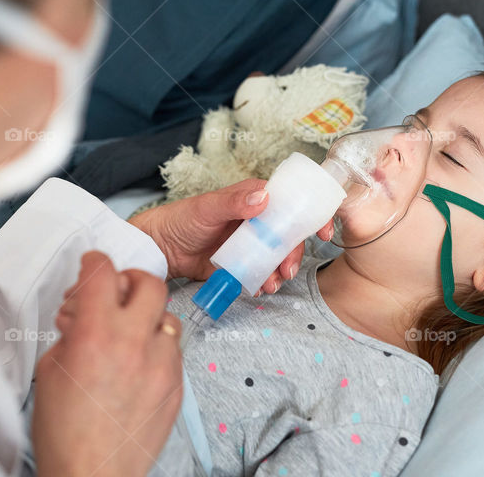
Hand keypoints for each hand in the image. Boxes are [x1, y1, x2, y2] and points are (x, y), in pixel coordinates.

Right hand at [32, 252, 181, 476]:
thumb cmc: (64, 432)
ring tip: (128, 335)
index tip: (92, 266)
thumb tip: (83, 315)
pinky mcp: (177, 386)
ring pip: (167, 317)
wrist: (91, 476)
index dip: (94, 263)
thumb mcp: (51, 370)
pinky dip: (157, 349)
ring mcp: (162, 365)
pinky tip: (138, 364)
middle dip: (131, 279)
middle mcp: (134, 344)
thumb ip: (72, 332)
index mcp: (96, 335)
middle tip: (118, 290)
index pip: (102, 273)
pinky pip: (173, 350)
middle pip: (150, 283)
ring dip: (147, 318)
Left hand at [130, 179, 333, 294]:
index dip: (309, 214)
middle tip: (289, 269)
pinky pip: (261, 272)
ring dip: (281, 270)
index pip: (289, 202)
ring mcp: (250, 243)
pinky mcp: (242, 263)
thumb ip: (234, 202)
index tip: (322, 229)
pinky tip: (262, 287)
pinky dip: (266, 280)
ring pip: (277, 256)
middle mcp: (257, 220)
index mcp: (254, 199)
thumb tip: (263, 197)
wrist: (161, 248)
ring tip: (273, 282)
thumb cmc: (182, 219)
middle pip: (288, 234)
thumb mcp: (208, 208)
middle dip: (293, 252)